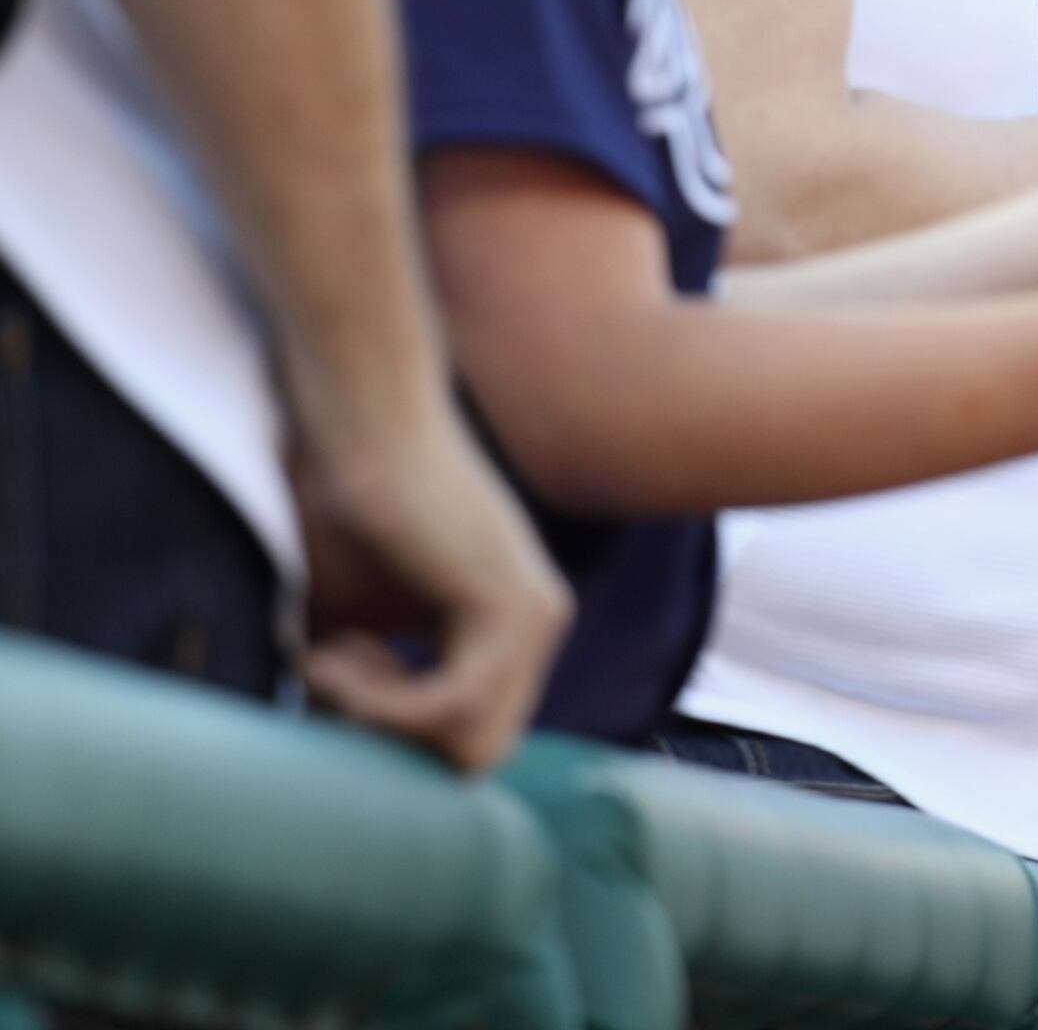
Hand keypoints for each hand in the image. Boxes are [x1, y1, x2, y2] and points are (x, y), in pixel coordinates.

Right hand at [287, 400, 570, 772]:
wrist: (358, 433)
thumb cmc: (344, 519)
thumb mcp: (355, 627)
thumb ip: (370, 694)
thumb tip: (342, 774)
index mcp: (510, 635)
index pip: (469, 740)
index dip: (390, 736)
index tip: (335, 677)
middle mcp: (538, 630)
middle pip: (474, 756)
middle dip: (389, 740)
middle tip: (332, 672)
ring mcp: (537, 619)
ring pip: (466, 746)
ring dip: (374, 718)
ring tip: (328, 653)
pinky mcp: (514, 608)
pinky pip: (450, 710)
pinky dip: (379, 702)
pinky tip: (333, 651)